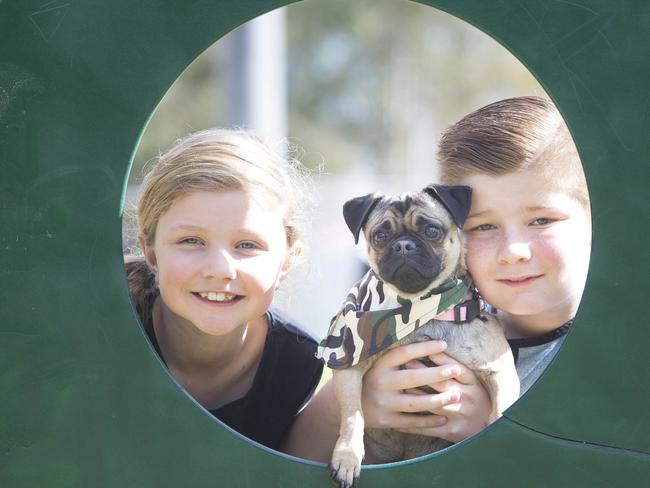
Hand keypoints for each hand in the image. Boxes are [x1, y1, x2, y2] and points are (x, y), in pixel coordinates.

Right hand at [361, 340, 491, 443]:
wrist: (348, 405)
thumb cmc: (371, 379)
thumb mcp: (378, 365)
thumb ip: (397, 357)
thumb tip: (426, 342)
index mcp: (379, 365)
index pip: (404, 353)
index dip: (424, 348)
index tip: (444, 344)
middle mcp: (380, 382)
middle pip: (412, 378)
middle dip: (436, 374)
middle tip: (456, 369)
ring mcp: (382, 403)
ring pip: (414, 403)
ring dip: (437, 400)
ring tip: (456, 395)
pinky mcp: (384, 420)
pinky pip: (410, 422)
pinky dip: (428, 421)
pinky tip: (444, 418)